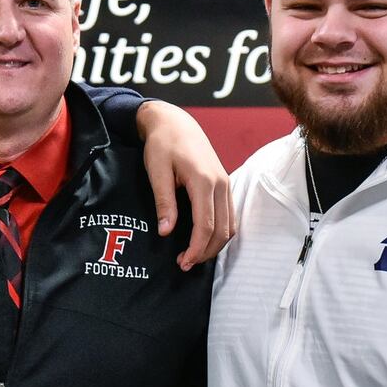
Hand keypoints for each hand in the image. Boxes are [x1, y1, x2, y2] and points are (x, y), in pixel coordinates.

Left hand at [136, 100, 233, 268]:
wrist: (174, 122)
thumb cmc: (162, 144)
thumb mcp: (157, 172)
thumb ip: (164, 202)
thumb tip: (166, 232)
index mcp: (203, 181)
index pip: (206, 225)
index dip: (196, 248)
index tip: (182, 262)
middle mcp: (220, 183)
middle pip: (222, 229)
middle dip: (206, 251)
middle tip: (185, 264)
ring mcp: (225, 183)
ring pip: (230, 224)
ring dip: (215, 244)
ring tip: (193, 255)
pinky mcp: (223, 184)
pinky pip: (229, 214)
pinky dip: (220, 231)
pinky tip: (204, 239)